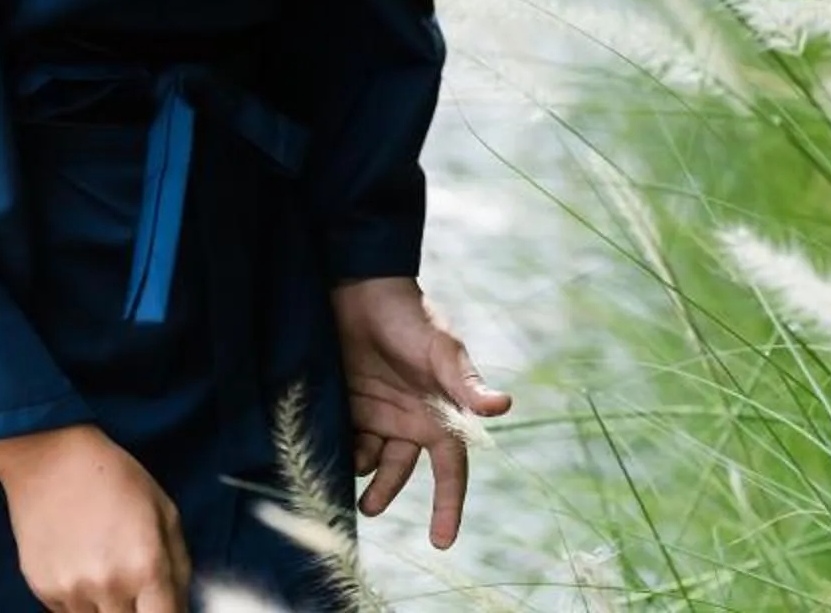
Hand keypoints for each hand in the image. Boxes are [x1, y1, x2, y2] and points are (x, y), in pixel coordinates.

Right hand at [0, 425, 190, 612]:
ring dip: (108, 608)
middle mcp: (109, 586)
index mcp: (146, 566)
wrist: (50, 460)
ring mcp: (73, 592)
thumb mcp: (165, 511)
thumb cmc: (112, 477)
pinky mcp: (44, 591)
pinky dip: (81, 601)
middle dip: (139, 610)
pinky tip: (81, 564)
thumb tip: (180, 604)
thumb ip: (179, 566)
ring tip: (105, 568)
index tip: (164, 605)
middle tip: (136, 584)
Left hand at [330, 276, 513, 550]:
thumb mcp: (443, 350)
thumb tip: (504, 407)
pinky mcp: (347, 406)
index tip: (442, 542)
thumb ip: (466, 383)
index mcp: (439, 415)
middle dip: (384, 493)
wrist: (362, 287)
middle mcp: (409, 421)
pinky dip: (337, 450)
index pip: (451, 470)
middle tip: (368, 507)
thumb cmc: (412, 317)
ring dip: (358, 472)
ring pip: (368, 462)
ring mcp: (376, 415)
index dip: (449, 506)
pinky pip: (343, 441)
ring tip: (344, 466)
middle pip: (400, 474)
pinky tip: (326, 446)